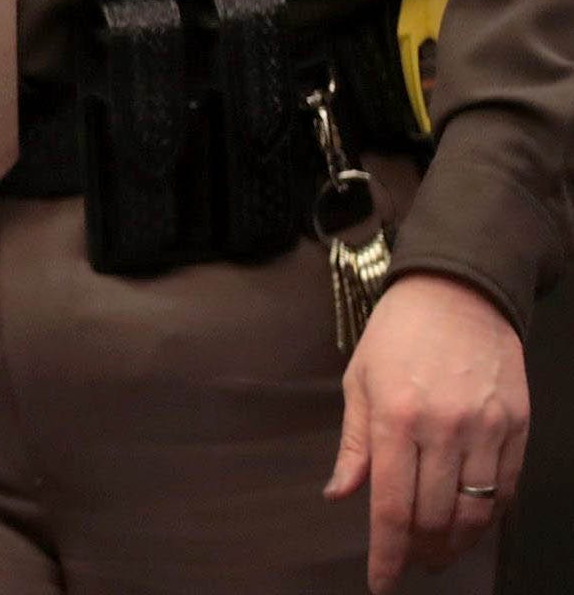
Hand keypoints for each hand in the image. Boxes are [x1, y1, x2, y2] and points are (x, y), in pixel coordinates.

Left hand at [326, 273, 528, 591]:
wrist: (458, 292)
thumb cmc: (398, 334)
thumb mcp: (360, 380)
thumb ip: (354, 444)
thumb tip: (340, 495)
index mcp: (395, 417)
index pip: (390, 506)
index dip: (386, 553)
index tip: (380, 582)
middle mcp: (442, 429)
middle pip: (434, 517)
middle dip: (419, 551)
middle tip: (409, 562)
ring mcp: (486, 430)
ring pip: (474, 513)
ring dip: (455, 543)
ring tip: (437, 552)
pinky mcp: (517, 428)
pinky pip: (505, 490)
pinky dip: (487, 516)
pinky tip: (470, 522)